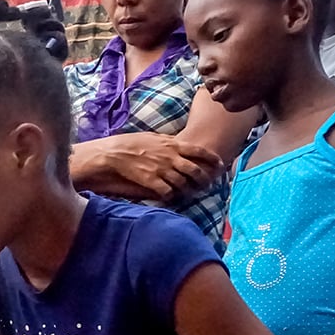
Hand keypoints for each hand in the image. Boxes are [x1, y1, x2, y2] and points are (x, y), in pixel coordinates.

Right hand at [99, 133, 223, 202]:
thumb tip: (178, 140)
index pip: (200, 151)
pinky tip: (171, 198)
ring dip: (189, 191)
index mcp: (173, 145)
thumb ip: (168, 140)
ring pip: (183, 184)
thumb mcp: (153, 136)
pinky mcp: (152, 181)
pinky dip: (172, 196)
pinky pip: (167, 192)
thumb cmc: (131, 143)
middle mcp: (171, 158)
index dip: (212, 159)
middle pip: (195, 171)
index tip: (219, 165)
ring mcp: (162, 170)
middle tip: (206, 185)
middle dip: (204, 179)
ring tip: (190, 194)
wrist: (114, 153)